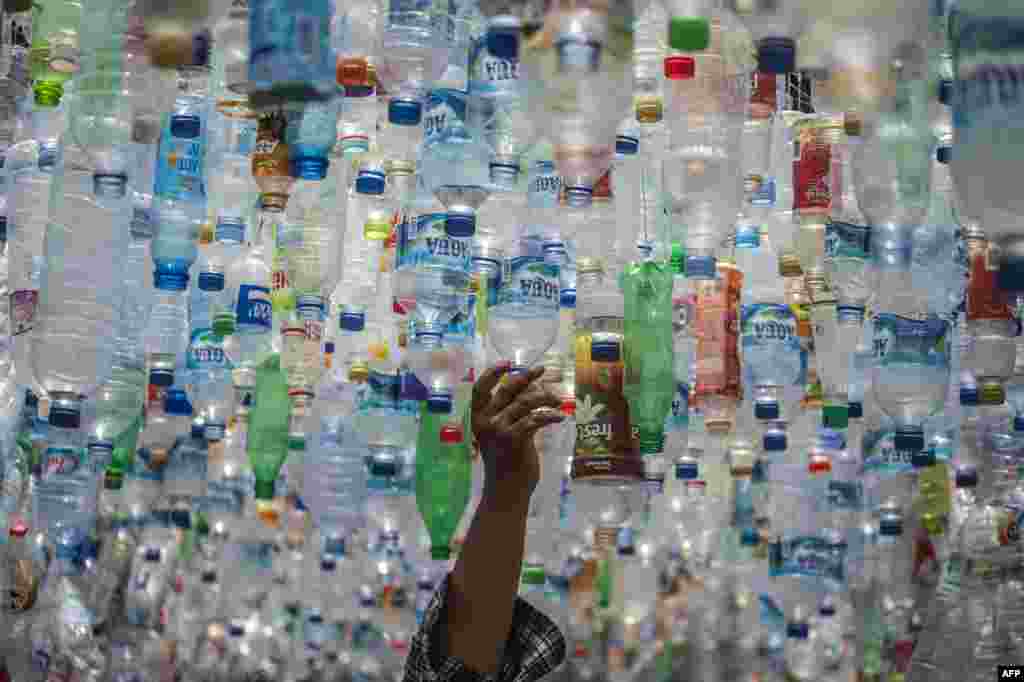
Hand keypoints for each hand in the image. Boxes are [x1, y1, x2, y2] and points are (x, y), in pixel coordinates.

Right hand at [471, 364, 564, 505]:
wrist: (506, 491)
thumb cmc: (507, 461)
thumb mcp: (504, 432)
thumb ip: (511, 410)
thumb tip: (530, 385)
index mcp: (478, 418)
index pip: (480, 388)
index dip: (492, 373)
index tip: (509, 363)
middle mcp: (485, 421)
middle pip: (507, 390)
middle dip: (526, 377)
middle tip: (542, 369)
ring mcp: (498, 430)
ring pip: (525, 402)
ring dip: (546, 398)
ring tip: (560, 401)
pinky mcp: (514, 439)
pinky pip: (535, 418)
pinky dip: (550, 415)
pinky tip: (560, 417)